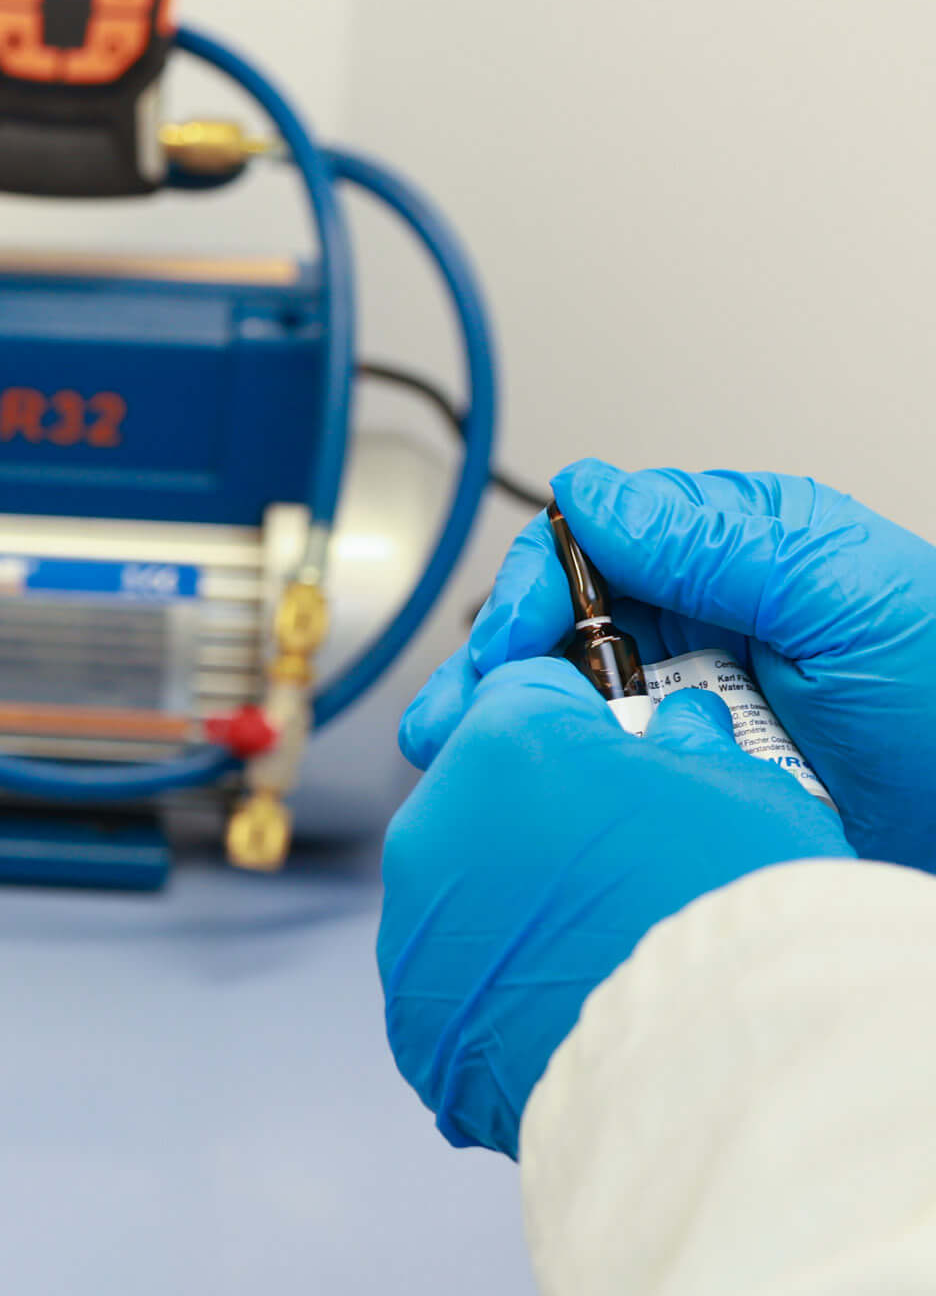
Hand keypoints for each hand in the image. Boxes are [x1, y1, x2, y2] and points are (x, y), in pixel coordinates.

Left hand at [379, 660, 849, 1156]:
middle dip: (545, 807)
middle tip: (626, 857)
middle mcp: (431, 821)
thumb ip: (691, 744)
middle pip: (484, 786)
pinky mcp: (409, 1009)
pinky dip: (500, 980)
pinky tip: (567, 1001)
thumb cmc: (730, 907)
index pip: (527, 687)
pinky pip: (453, 972)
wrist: (703, 1063)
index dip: (585, 715)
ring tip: (603, 943)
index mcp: (504, 739)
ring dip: (519, 897)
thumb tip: (676, 727)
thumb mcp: (743, 786)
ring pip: (464, 882)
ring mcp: (410, 921)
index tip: (625, 749)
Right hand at [401, 461, 935, 869]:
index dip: (535, 587)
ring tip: (450, 760)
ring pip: (563, 703)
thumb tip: (594, 496)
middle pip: (558, 626)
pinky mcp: (687, 782)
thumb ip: (716, 542)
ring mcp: (693, 707)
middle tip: (455, 716)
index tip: (510, 640)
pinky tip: (521, 798)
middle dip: (492, 667)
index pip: (593, 542)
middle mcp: (707, 625)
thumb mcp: (844, 597)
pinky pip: (600, 775)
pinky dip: (551, 784)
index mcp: (738, 553)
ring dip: (501, 727)